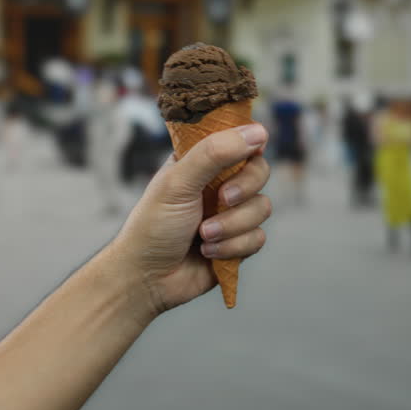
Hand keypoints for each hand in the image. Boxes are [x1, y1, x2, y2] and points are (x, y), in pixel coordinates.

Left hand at [109, 124, 270, 314]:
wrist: (148, 278)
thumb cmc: (154, 225)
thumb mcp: (178, 182)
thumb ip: (214, 153)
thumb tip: (258, 131)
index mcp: (201, 160)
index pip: (239, 138)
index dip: (248, 145)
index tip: (247, 155)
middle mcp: (218, 183)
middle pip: (260, 171)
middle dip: (243, 190)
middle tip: (221, 200)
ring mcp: (230, 213)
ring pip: (262, 208)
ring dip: (233, 226)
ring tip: (203, 236)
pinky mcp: (238, 242)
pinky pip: (258, 238)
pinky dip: (233, 247)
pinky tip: (208, 253)